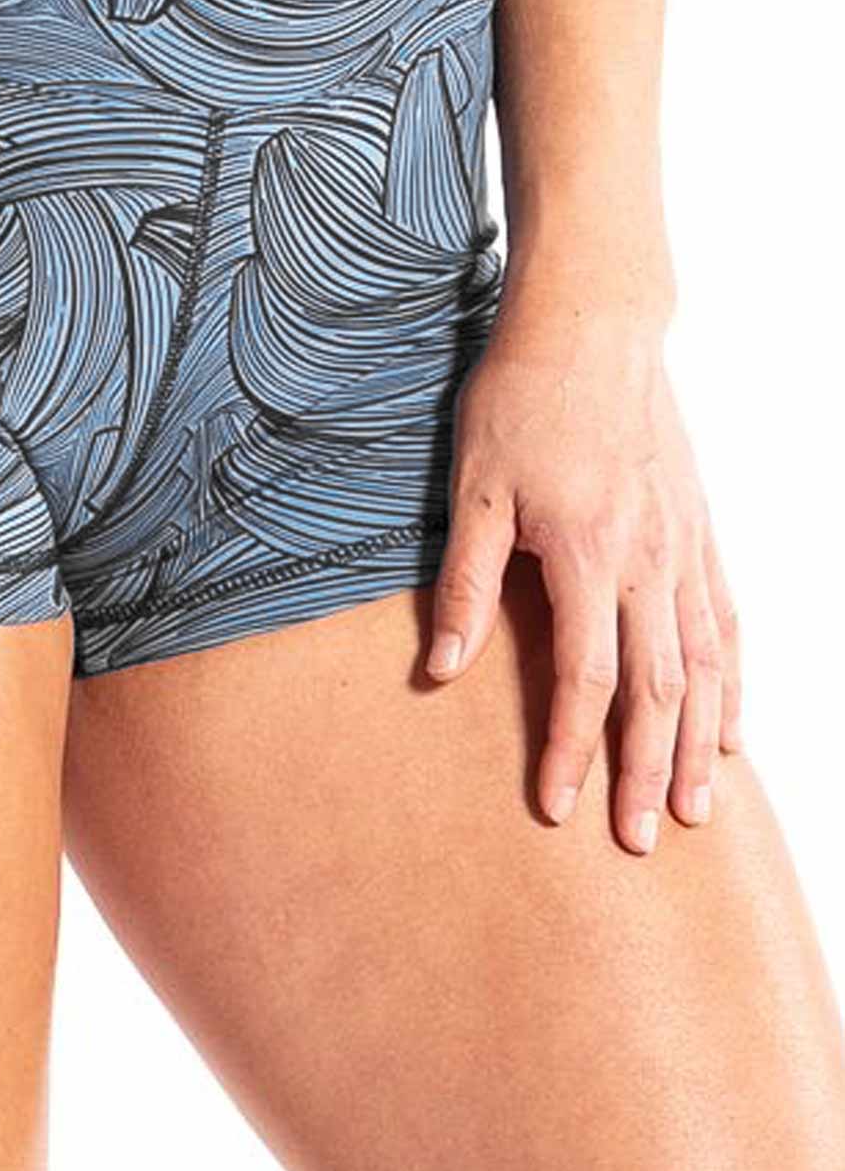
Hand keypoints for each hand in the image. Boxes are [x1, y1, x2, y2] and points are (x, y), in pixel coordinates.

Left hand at [426, 304, 741, 853]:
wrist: (592, 328)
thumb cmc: (521, 401)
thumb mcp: (473, 488)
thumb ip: (465, 584)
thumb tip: (440, 671)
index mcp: (587, 554)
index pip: (586, 678)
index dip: (572, 750)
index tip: (557, 808)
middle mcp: (649, 560)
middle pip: (658, 690)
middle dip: (648, 773)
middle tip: (643, 842)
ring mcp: (684, 545)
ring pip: (704, 664)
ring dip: (700, 743)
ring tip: (698, 809)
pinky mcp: (698, 528)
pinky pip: (725, 620)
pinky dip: (730, 680)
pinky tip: (727, 725)